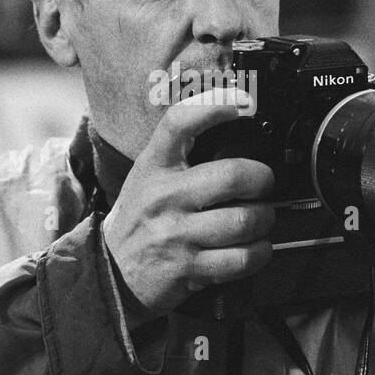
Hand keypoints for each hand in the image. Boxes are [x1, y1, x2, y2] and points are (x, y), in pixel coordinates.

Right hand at [102, 91, 275, 317]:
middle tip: (263, 183)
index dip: (214, 106)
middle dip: (262, 179)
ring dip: (264, 220)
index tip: (244, 103)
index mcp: (154, 166)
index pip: (179, 123)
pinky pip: (240, 260)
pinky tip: (253, 248)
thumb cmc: (140, 218)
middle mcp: (163, 196)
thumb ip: (181, 152)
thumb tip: (232, 123)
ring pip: (243, 221)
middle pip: (231, 176)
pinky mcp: (187, 268)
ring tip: (259, 220)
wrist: (110, 271)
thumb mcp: (148, 176)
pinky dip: (258, 253)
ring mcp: (175, 234)